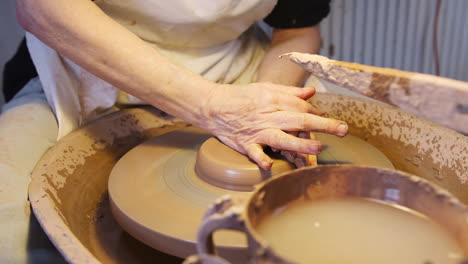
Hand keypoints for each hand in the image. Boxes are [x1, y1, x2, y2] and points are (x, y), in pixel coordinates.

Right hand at [199, 82, 347, 169]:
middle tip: (343, 130)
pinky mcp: (245, 143)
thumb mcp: (265, 89)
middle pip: (298, 120)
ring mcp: (256, 131)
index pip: (301, 107)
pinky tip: (269, 166)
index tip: (332, 122)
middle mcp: (268, 115)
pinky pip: (254, 152)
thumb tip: (311, 93)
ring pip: (280, 137)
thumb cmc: (241, 97)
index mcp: (273, 100)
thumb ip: (289, 92)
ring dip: (299, 144)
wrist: (213, 105)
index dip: (318, 114)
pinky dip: (260, 158)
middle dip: (322, 125)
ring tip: (318, 148)